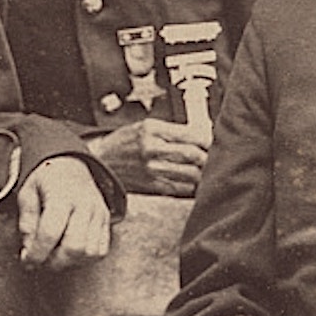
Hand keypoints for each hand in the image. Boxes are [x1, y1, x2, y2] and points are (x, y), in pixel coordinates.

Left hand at [15, 156, 110, 268]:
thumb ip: (27, 220)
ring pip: (89, 253)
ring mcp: (99, 214)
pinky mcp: (106, 222)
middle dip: (53, 261)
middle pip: (74, 248)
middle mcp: (86, 205)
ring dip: (68, 262)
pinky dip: (83, 259)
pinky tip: (68, 252)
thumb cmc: (47, 181)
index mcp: (62, 195)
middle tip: (40, 260)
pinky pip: (100, 251)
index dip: (37, 254)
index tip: (27, 262)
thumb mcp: (27, 192)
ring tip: (53, 254)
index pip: (50, 233)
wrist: (72, 166)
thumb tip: (29, 248)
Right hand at [86, 119, 208, 197]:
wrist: (100, 162)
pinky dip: (193, 187)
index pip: (191, 134)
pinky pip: (181, 189)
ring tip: (208, 170)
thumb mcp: (144, 126)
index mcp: (152, 129)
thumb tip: (202, 135)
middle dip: (209, 156)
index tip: (214, 141)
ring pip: (191, 174)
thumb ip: (171, 131)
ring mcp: (151, 170)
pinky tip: (197, 183)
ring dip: (204, 173)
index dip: (208, 139)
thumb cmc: (123, 143)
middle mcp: (151, 149)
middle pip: (193, 154)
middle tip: (215, 157)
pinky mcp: (151, 186)